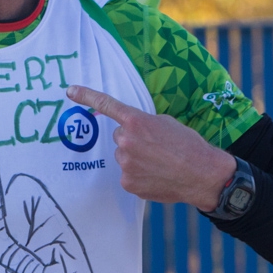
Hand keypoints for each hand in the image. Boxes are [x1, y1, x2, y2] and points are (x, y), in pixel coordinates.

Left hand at [66, 85, 236, 210]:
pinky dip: (139, 174)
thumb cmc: (188, 145)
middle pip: (120, 136)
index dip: (87, 96)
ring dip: (136, 158)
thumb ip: (143, 123)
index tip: (70, 90)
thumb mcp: (166, 123)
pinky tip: (156, 175)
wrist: (201, 174)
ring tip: (159, 163)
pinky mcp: (128, 182)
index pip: (107, 105)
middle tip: (155, 147)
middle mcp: (126, 140)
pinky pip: (127, 174)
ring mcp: (125, 163)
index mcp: (136, 121)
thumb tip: (130, 130)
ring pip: (123, 156)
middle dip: (133, 140)